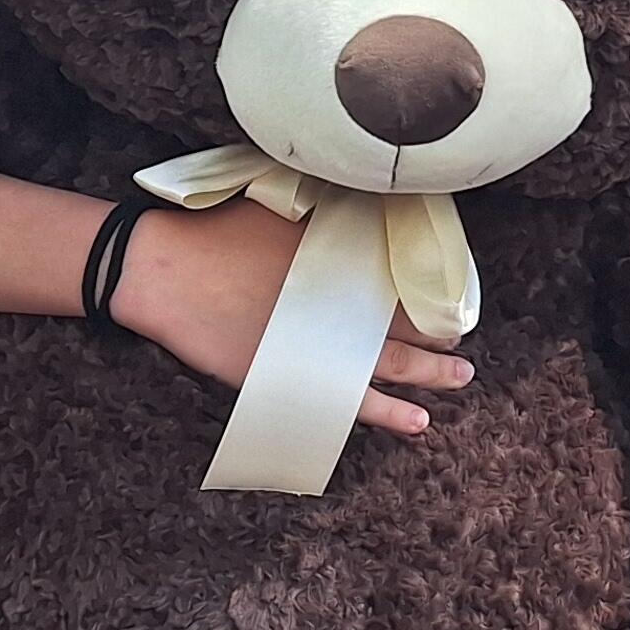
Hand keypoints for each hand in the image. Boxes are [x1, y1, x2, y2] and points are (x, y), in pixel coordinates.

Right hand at [110, 198, 474, 437]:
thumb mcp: (279, 209)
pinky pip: (354, 402)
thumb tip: (357, 213)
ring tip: (457, 381)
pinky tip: (416, 419)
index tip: (451, 307)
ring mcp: (320, 343)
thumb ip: (322, 218)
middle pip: (405, 324)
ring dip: (430, 375)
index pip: (402, 283)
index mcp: (339, 259)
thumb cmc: (216, 232)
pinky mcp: (294, 378)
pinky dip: (389, 412)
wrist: (166, 268)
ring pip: (392, 364)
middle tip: (463, 349)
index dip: (430, 299)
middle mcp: (339, 302)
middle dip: (438, 339)